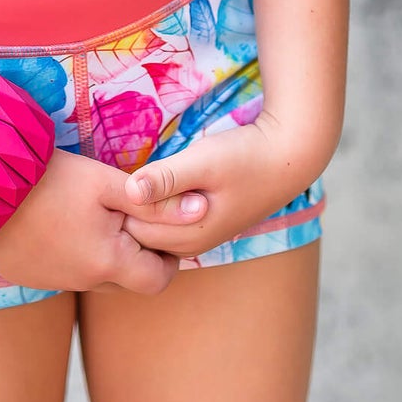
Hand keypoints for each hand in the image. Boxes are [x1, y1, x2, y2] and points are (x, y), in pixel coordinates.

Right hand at [0, 148, 211, 295]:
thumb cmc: (52, 180)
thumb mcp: (107, 182)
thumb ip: (154, 201)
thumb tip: (201, 209)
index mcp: (107, 264)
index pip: (157, 281)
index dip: (168, 258)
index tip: (162, 229)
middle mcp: (82, 282)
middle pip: (126, 280)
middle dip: (135, 253)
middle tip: (130, 216)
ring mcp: (53, 281)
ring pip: (94, 275)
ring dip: (103, 252)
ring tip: (95, 213)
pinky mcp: (29, 275)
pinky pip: (64, 271)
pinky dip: (72, 252)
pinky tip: (62, 221)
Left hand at [118, 110, 323, 260]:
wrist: (288, 156)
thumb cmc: (245, 157)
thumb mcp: (203, 161)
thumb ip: (166, 177)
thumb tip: (128, 191)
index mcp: (187, 236)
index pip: (131, 228)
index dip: (118, 201)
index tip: (113, 173)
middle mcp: (190, 245)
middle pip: (138, 232)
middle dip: (124, 207)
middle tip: (115, 171)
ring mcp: (196, 236)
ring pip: (150, 228)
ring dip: (139, 205)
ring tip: (135, 173)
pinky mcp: (201, 222)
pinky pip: (164, 222)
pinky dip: (154, 205)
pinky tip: (152, 182)